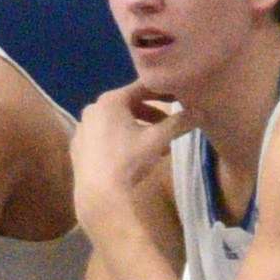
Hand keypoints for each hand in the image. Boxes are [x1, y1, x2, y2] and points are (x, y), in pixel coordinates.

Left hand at [71, 82, 184, 234]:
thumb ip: (179, 123)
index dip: (162, 91)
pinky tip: (134, 155)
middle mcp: (93, 107)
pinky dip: (122, 138)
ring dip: (139, 128)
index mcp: (110, 100)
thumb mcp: (158, 139)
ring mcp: (83, 126)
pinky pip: (105, 135)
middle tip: (169, 125)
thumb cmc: (129, 159)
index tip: (179, 97)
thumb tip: (200, 111)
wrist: (99, 191)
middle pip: (128, 105)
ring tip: (157, 144)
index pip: (141, 87)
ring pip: (117, 121)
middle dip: (152, 115)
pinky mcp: (79, 144)